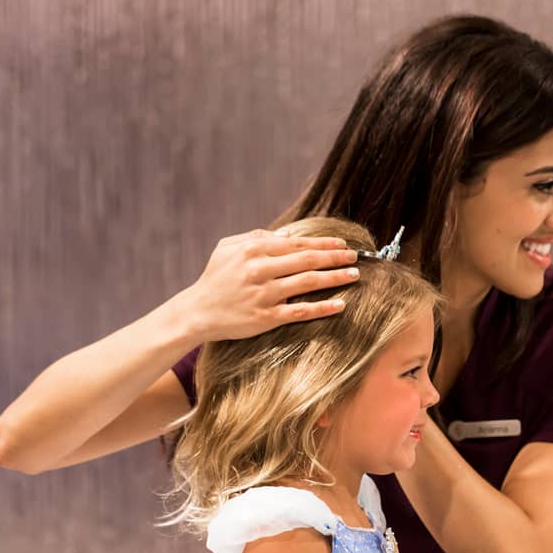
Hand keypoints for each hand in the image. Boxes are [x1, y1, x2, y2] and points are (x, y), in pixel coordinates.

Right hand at [172, 227, 357, 342]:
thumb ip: (257, 237)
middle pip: (306, 260)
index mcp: (252, 250)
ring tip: (354, 275)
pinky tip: (340, 304)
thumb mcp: (228, 248)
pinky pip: (300, 311)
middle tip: (355, 257)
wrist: (197, 312)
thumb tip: (289, 234)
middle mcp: (259, 269)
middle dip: (335, 257)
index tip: (342, 243)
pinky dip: (322, 308)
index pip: (296, 244)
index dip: (323, 243)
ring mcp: (264, 294)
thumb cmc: (216, 277)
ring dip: (334, 278)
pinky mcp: (266, 317)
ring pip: (307, 283)